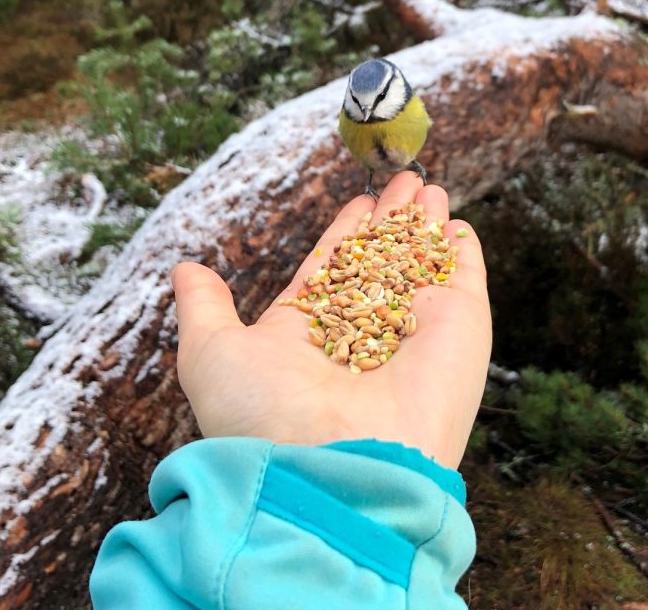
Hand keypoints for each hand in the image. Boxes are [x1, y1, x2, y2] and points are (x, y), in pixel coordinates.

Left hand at [172, 172, 491, 469]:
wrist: (335, 468)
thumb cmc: (264, 416)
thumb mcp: (214, 353)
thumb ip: (204, 307)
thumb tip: (183, 269)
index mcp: (313, 334)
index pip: (335, 269)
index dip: (346, 234)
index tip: (358, 202)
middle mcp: (367, 332)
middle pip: (382, 260)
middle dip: (392, 220)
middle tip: (406, 179)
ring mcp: (416, 331)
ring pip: (422, 263)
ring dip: (427, 224)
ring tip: (430, 187)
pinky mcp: (460, 330)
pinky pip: (464, 281)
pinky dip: (464, 255)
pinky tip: (459, 228)